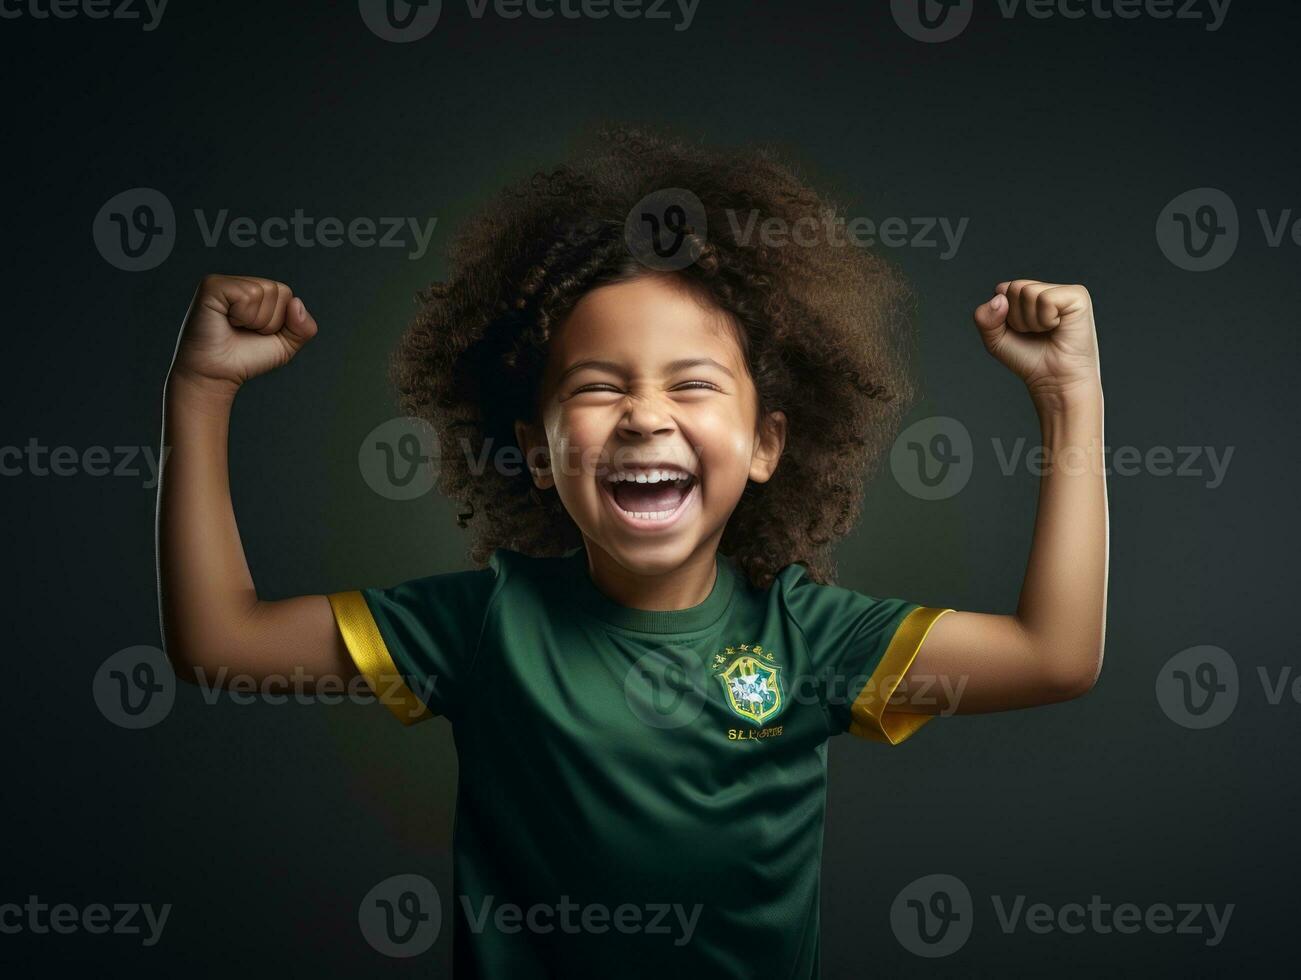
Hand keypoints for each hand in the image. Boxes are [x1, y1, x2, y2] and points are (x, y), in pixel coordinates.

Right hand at [169, 275, 318, 392]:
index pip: (288, 295)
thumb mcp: (286, 345)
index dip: (279, 321)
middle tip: (244, 331)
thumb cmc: (245, 358)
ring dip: (254, 320)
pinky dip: (242, 315)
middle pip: (279, 291)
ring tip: (234, 327)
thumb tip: (297, 302)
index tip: (257, 333)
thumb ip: (304, 328)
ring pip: (264, 292)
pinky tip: (226, 321)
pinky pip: (247, 295)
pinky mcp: (213, 285)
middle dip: (268, 321)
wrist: (217, 375)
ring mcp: (225, 282)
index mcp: (258, 292)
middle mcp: (241, 283)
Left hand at [973, 280, 1100, 408]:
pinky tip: (1057, 328)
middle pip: (1014, 288)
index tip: (1019, 331)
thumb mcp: (995, 339)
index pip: (1002, 289)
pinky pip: (1046, 299)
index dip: (1003, 315)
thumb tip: (999, 298)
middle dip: (1016, 318)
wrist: (1054, 380)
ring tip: (1046, 332)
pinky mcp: (1078, 296)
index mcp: (1029, 294)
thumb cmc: (1029, 359)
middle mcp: (1047, 289)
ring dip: (1030, 321)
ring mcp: (1063, 291)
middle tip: (1035, 333)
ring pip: (1028, 292)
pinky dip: (1045, 319)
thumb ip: (984, 318)